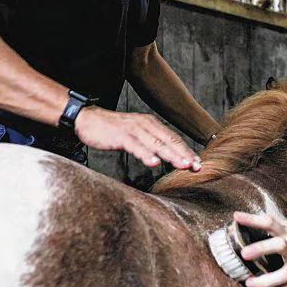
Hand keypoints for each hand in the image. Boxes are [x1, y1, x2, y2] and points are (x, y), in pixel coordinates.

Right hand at [73, 107, 200, 170]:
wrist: (88, 119)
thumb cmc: (113, 130)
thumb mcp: (136, 134)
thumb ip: (151, 143)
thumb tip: (166, 156)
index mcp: (151, 124)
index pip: (173, 138)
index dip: (186, 151)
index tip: (198, 164)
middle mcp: (146, 124)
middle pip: (169, 140)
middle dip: (184, 154)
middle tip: (196, 167)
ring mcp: (134, 129)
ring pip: (156, 143)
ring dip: (171, 155)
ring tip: (183, 165)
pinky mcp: (121, 136)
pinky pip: (136, 146)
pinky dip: (146, 154)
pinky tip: (154, 163)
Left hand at [231, 210, 286, 286]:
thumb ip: (276, 225)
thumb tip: (254, 216)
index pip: (271, 223)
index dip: (253, 219)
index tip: (237, 217)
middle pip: (279, 246)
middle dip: (261, 248)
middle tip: (244, 253)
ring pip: (283, 274)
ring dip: (265, 280)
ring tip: (248, 282)